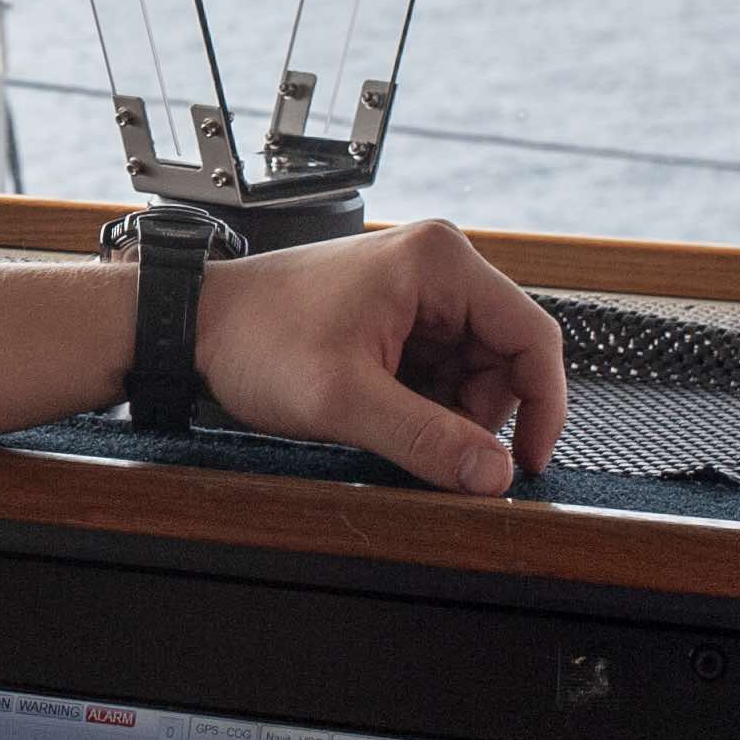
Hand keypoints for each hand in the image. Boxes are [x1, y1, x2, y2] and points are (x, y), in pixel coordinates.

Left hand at [191, 220, 566, 493]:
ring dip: (445, 413)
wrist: (194, 325)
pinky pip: (439, 371)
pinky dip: (422, 404)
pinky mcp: (397, 316)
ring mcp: (417, 291)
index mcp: (440, 263)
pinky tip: (378, 412)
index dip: (544, 407)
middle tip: (429, 451)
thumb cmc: (257, 339)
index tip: (529, 465)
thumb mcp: (345, 400)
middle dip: (477, 416)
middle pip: (505, 359)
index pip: (534, 337)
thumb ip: (426, 439)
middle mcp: (437, 266)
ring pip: (473, 372)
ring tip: (384, 423)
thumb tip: (495, 477)